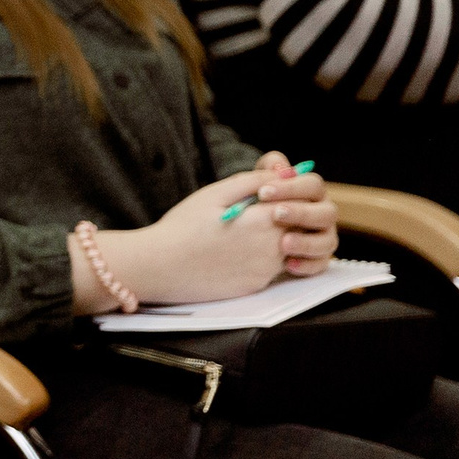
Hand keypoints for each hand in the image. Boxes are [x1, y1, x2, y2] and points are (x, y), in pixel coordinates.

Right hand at [91, 153, 335, 308]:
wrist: (159, 268)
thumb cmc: (182, 227)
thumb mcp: (214, 194)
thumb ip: (254, 181)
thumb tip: (283, 173)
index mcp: (264, 220)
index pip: (299, 200)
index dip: (288, 192)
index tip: (269, 191)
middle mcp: (273, 247)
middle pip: (298, 224)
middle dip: (282, 214)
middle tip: (253, 212)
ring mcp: (266, 269)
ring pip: (289, 247)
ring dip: (275, 236)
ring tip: (241, 231)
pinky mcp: (257, 285)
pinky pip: (271, 266)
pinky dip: (261, 256)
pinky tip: (234, 251)